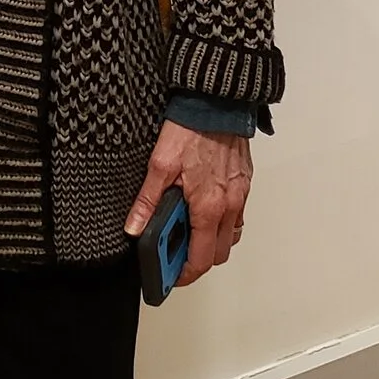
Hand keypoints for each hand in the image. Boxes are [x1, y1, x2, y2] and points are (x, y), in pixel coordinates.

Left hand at [123, 118, 251, 287]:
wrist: (216, 101)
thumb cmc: (191, 128)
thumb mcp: (160, 165)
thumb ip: (148, 201)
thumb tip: (134, 227)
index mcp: (208, 207)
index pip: (200, 258)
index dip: (184, 274)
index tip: (170, 276)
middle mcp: (229, 205)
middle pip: (218, 253)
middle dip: (197, 261)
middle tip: (175, 256)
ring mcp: (240, 195)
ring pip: (231, 236)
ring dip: (212, 242)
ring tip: (188, 233)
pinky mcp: (243, 183)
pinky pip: (237, 216)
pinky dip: (222, 223)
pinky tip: (204, 210)